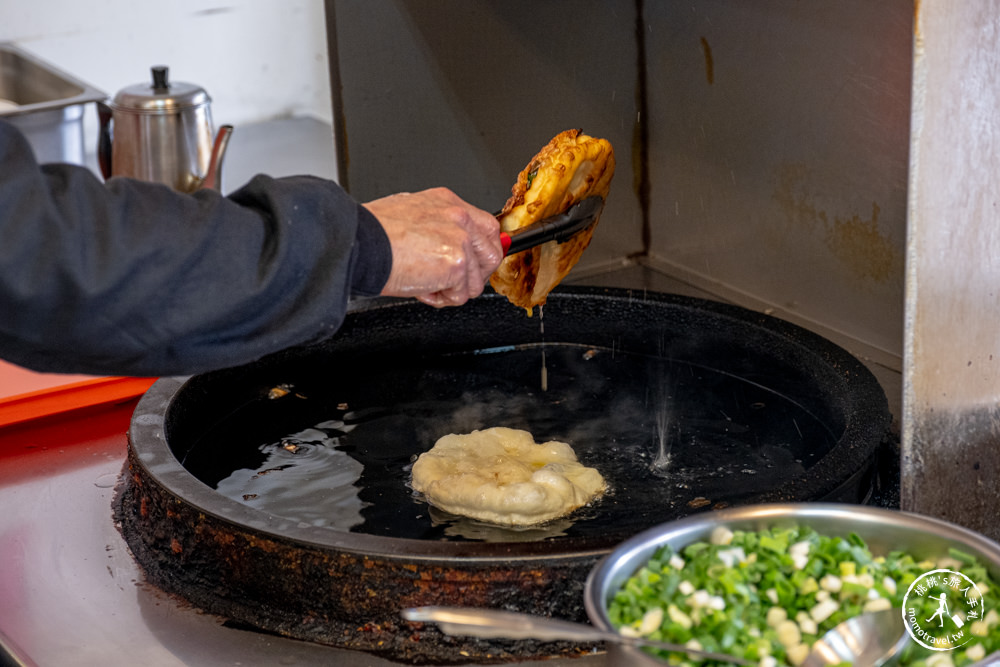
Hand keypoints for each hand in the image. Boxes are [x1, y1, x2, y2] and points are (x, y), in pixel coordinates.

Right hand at [364, 187, 502, 306]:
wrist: (360, 244)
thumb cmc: (373, 234)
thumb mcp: (410, 215)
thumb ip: (436, 226)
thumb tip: (449, 245)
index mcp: (447, 202)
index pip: (487, 228)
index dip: (483, 252)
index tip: (476, 265)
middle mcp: (459, 217)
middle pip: (492, 255)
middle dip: (474, 276)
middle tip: (451, 282)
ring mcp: (461, 239)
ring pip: (476, 282)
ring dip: (452, 290)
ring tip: (425, 282)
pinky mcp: (457, 263)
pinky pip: (459, 295)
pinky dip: (439, 299)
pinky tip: (420, 288)